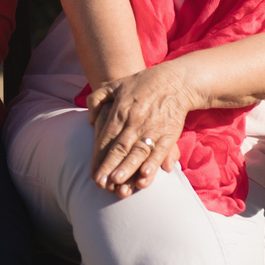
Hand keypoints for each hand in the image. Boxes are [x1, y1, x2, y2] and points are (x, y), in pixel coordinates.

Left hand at [87, 64, 197, 197]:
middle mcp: (134, 121)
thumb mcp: (114, 85)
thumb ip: (96, 99)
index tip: (94, 174)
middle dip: (110, 167)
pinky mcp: (169, 133)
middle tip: (101, 184)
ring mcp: (152, 128)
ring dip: (129, 168)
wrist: (174, 80)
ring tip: (119, 183)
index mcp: (120, 111)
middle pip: (120, 147)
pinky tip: (146, 175)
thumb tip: (89, 121)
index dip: (100, 157)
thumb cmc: (140, 84)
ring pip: (138, 151)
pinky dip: (153, 163)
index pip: (107, 138)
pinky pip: (159, 150)